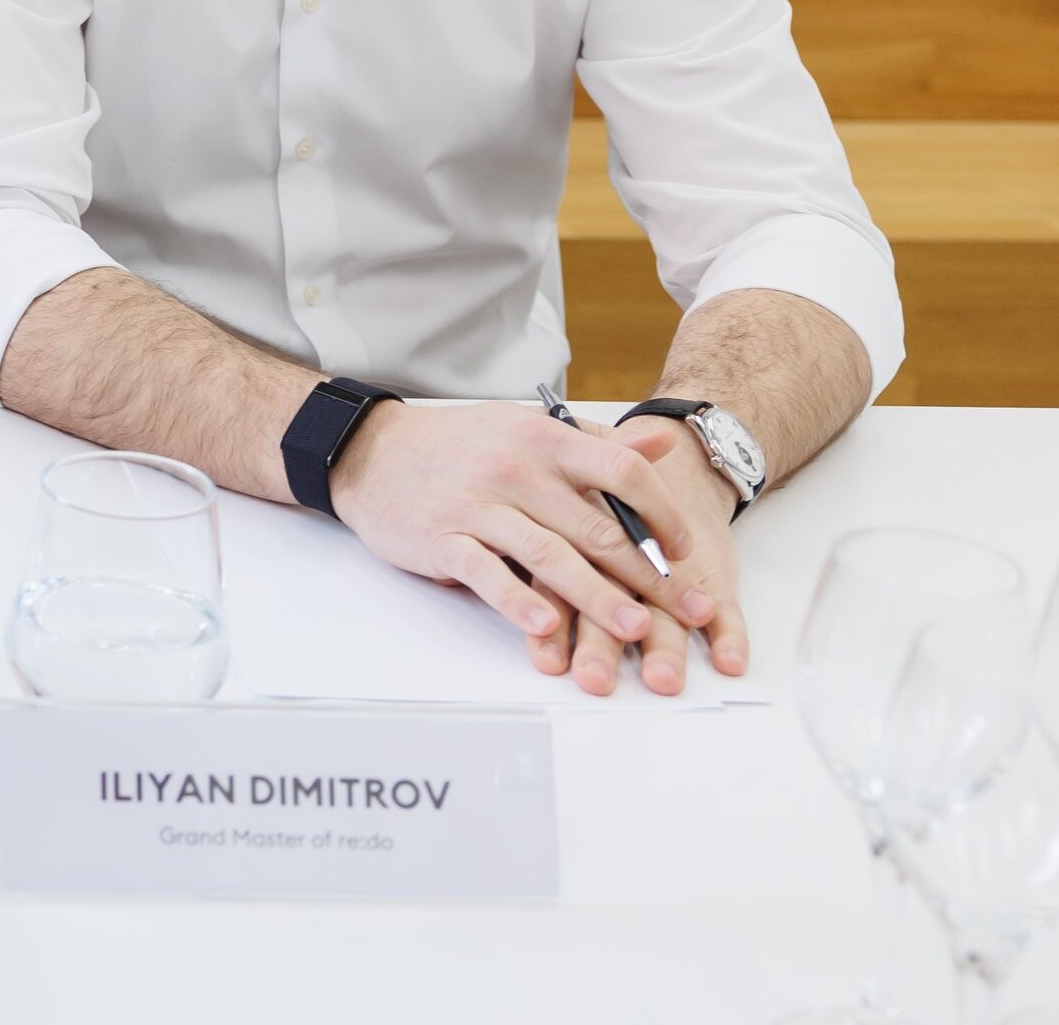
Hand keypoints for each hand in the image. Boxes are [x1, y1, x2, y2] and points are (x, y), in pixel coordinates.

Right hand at [328, 401, 724, 696]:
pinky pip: (487, 574)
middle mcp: (514, 468)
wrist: (372, 451)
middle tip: (687, 612)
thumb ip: (595, 441)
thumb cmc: (461, 445)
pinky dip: (518, 602)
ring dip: (597, 597)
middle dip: (649, 575)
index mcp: (543, 437)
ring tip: (636, 630)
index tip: (684, 548)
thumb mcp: (527, 428)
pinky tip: (547, 629)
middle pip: (594, 527)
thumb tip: (662, 441)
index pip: (620, 470)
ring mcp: (477, 505)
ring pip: (549, 555)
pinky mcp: (442, 539)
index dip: (661, 511)